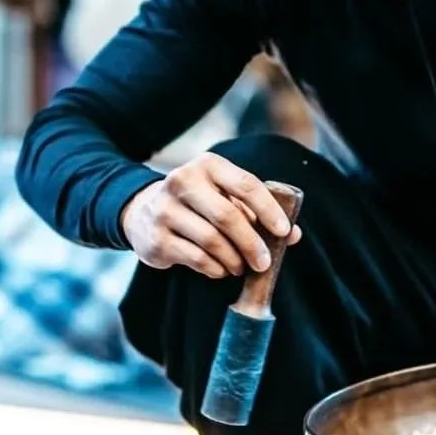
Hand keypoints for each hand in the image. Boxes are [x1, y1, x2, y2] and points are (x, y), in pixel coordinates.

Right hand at [120, 153, 301, 278]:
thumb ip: (257, 211)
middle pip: (227, 216)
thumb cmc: (199, 204)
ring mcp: (165, 210)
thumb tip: (293, 235)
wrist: (142, 211)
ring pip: (212, 241)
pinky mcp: (156, 238)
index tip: (285, 232)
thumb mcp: (224, 196)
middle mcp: (182, 181)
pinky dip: (215, 268)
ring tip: (241, 266)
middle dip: (252, 244)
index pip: (246, 184)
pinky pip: (196, 259)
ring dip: (234, 260)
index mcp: (207, 165)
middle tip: (265, 262)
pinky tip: (221, 269)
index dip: (269, 210)